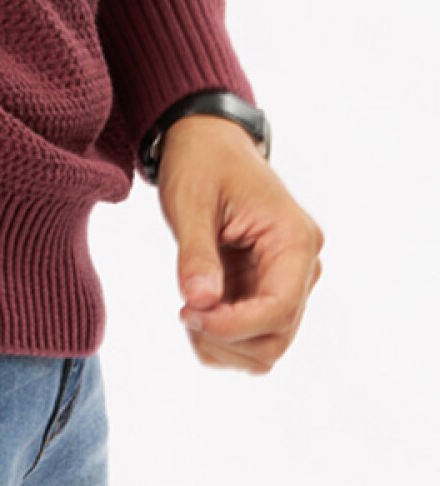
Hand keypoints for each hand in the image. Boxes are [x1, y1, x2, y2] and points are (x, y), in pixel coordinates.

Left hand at [154, 114, 323, 373]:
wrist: (206, 141)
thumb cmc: (201, 162)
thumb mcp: (191, 201)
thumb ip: (197, 253)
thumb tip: (199, 302)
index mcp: (294, 239)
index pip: (280, 307)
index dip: (235, 325)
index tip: (188, 314)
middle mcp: (301, 264)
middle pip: (277, 336)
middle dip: (227, 337)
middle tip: (183, 311)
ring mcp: (287, 279)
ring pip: (268, 344)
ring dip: (225, 344)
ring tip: (188, 311)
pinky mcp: (267, 286)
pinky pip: (254, 333)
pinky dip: (224, 337)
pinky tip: (196, 311)